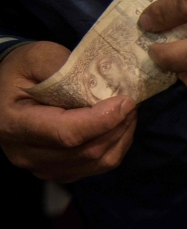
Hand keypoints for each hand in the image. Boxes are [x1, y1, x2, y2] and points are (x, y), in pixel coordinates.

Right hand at [0, 42, 136, 182]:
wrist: (6, 91)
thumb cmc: (22, 71)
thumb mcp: (37, 57)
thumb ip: (66, 68)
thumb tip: (105, 87)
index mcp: (14, 123)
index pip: (67, 133)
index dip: (102, 120)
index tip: (126, 102)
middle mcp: (24, 153)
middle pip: (87, 151)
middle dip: (118, 127)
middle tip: (132, 104)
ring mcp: (41, 167)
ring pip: (96, 163)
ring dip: (121, 138)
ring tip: (128, 114)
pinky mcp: (57, 172)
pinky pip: (96, 168)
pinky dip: (114, 148)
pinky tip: (117, 128)